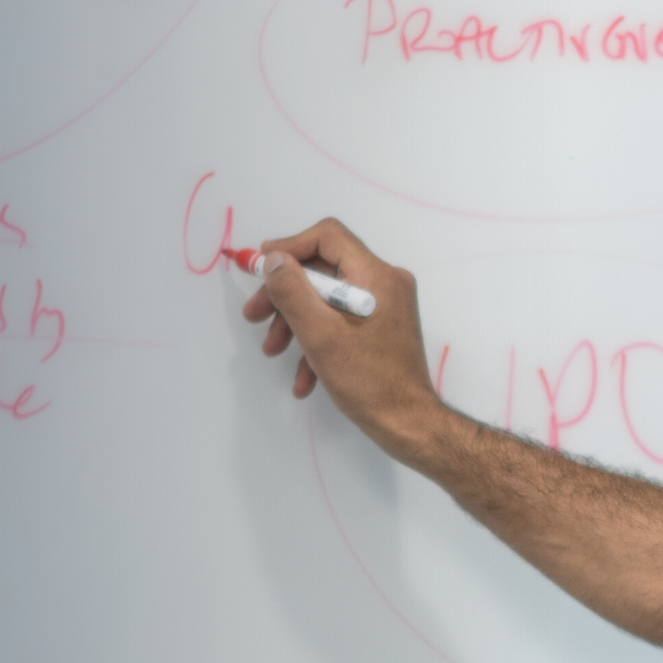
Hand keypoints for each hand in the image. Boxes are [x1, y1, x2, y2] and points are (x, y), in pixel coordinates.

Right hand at [239, 219, 441, 450]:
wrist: (408, 426)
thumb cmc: (368, 382)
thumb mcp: (320, 336)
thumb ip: (293, 292)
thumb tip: (273, 259)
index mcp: (376, 276)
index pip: (328, 237)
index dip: (289, 247)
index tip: (260, 268)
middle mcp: (384, 283)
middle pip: (323, 270)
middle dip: (285, 294)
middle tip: (254, 316)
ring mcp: (385, 306)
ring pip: (328, 299)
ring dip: (296, 322)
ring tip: (273, 351)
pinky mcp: (382, 328)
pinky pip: (342, 321)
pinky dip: (318, 341)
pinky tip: (302, 377)